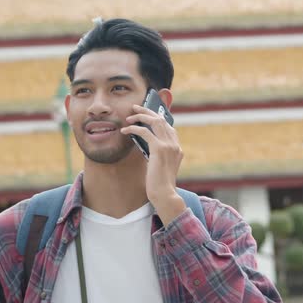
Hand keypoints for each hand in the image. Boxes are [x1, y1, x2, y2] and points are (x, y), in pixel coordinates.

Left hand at [120, 104, 185, 223]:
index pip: (168, 127)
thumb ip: (156, 155)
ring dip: (140, 116)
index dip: (157, 118)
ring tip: (129, 116)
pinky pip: (145, 132)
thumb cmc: (159, 184)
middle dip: (148, 112)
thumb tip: (143, 145)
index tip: (145, 115)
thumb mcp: (159, 166)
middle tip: (135, 108)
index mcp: (177, 149)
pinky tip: (125, 130)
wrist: (164, 194)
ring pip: (155, 122)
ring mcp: (169, 146)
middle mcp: (175, 145)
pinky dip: (134, 129)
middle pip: (162, 120)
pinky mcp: (159, 149)